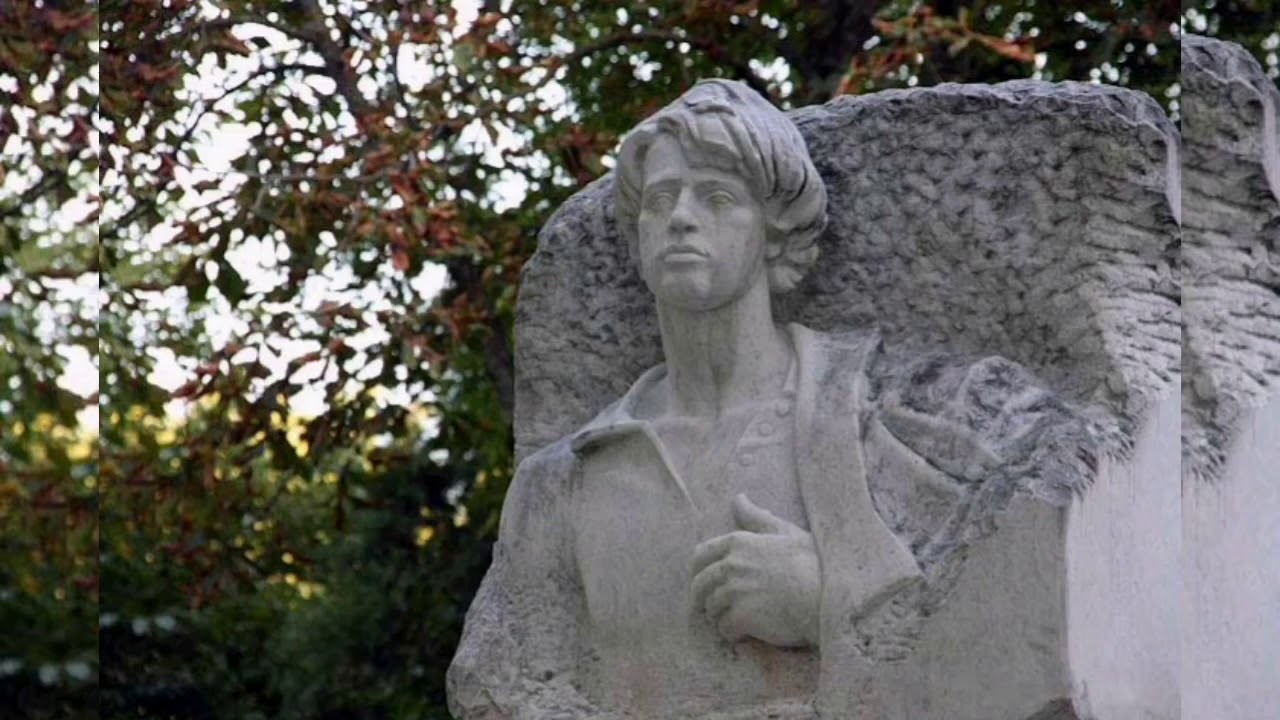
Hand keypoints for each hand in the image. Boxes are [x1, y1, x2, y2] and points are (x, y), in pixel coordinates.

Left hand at [690, 494, 820, 646]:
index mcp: (738, 542)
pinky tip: (747, 633)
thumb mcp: (786, 532)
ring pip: (711, 609)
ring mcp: (734, 591)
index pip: (700, 556)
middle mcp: (730, 564)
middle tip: (717, 608)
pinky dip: (732, 633)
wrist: (829, 597)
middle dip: (704, 598)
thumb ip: (757, 517)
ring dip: (721, 616)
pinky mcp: (741, 617)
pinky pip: (724, 628)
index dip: (699, 572)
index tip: (706, 583)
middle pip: (700, 585)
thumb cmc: (813, 563)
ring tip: (740, 620)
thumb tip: (738, 498)